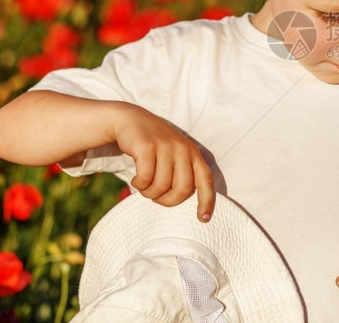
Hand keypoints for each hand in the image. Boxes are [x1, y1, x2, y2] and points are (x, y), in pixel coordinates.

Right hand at [111, 103, 214, 221]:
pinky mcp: (147, 147)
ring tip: (144, 186)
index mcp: (193, 154)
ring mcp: (166, 146)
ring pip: (161, 186)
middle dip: (167, 200)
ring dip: (149, 193)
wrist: (132, 120)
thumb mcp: (174, 156)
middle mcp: (183, 149)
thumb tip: (183, 201)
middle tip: (156, 197)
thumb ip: (182, 173)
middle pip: (182, 190)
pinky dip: (139, 185)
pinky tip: (136, 179)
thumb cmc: (154, 146)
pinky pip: (145, 178)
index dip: (207, 201)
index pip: (205, 180)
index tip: (203, 218)